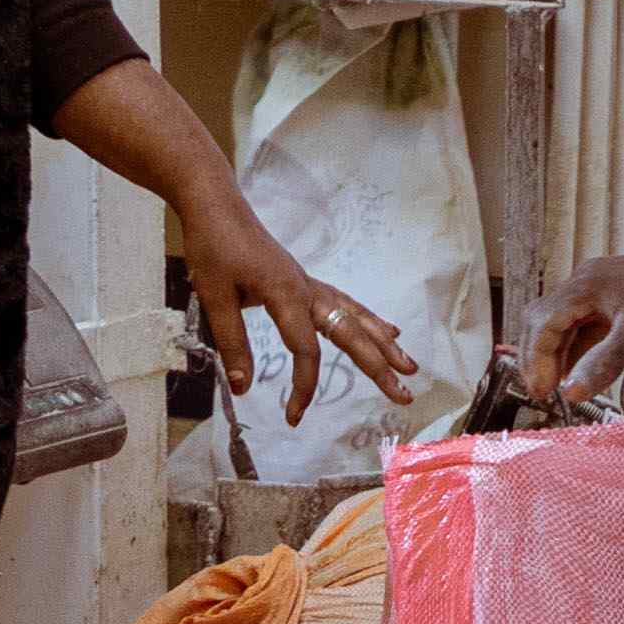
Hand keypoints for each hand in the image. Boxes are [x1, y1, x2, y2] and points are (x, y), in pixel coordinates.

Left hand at [173, 192, 422, 426]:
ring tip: (409, 364)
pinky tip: (385, 330)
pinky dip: (369, 319)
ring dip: (383, 343)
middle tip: (404, 393)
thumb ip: (232, 342)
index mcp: (286, 295)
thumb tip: (243, 389)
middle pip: (351, 332)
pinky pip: (346, 304)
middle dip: (379, 365)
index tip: (294, 417)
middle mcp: (307, 290)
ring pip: (356, 317)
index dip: (304, 385)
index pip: (306, 349)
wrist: (218, 207)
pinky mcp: (305, 281)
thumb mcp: (214, 297)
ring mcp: (310, 284)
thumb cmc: (214, 248)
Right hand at [526, 242, 623, 406]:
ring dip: (559, 353)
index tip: (542, 393)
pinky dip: (580, 346)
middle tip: (543, 391)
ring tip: (559, 386)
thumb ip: (600, 364)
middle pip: (546, 320)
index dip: (537, 362)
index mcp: (584, 287)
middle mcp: (587, 283)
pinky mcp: (618, 298)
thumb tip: (571, 393)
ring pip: (566, 322)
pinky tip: (583, 369)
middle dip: (539, 356)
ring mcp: (602, 289)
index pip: (543, 325)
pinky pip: (588, 323)